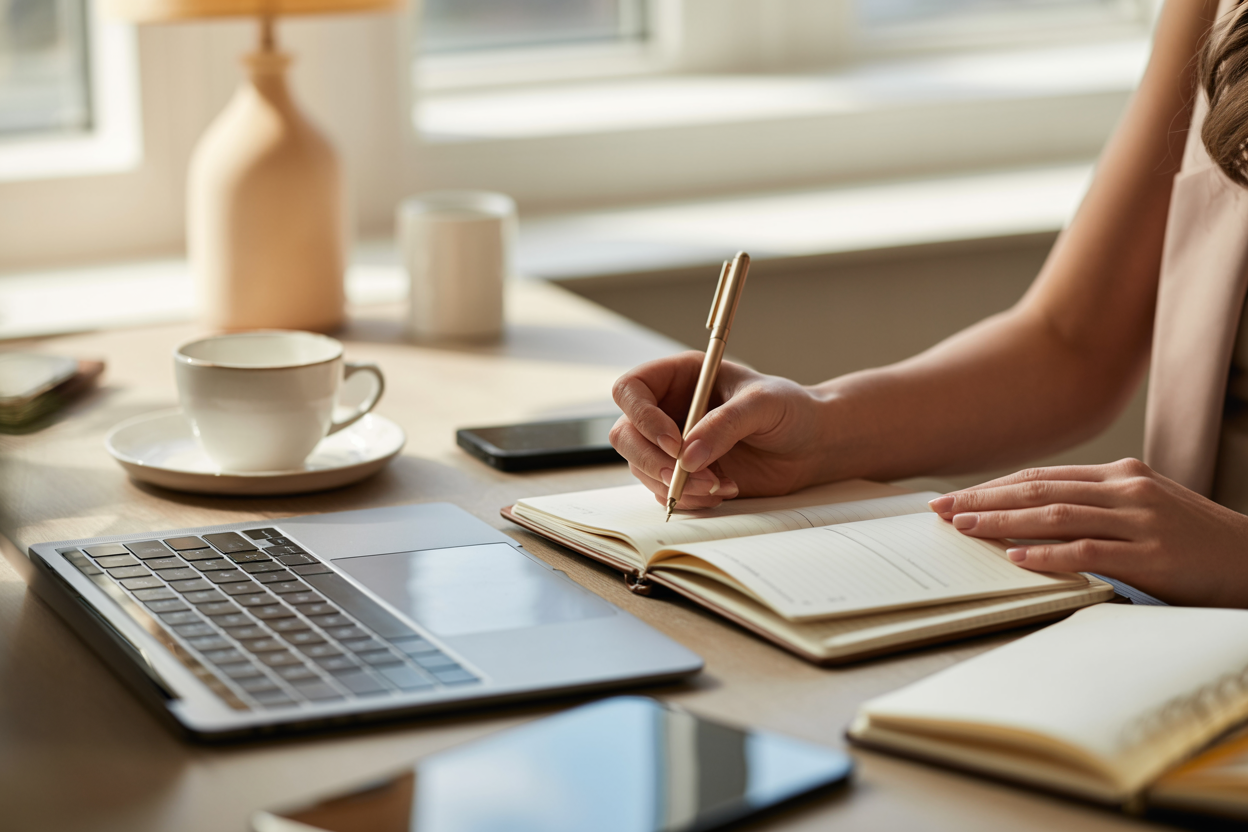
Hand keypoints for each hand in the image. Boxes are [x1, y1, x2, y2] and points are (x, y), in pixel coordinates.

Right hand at [610, 352, 830, 508]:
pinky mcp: (685, 474)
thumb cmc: (790, 409)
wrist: (812, 444)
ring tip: (719, 484)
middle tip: (683, 476)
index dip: (642, 417)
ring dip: (675, 484)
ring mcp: (673, 445)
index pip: (631, 390)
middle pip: (626, 435)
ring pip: (642, 468)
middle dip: (651, 460)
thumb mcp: (762, 404)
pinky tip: (725, 489)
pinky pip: (666, 492)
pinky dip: (690, 499)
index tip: (674, 443)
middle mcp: (668, 409)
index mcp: (679, 377)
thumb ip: (725, 425)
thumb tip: (687, 458)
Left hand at [928, 458, 1247, 606]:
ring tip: (964, 528)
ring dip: (1003, 522)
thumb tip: (1031, 519)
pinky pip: (1088, 552)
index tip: (954, 497)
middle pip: (1039, 490)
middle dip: (983, 500)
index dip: (993, 487)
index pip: (1042, 477)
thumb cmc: (1193, 542)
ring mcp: (1140, 520)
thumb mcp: (1143, 509)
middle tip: (942, 510)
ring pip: (1055, 515)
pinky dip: (1048, 554)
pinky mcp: (1151, 555)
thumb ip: (1094, 507)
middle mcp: (1126, 489)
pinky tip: (1016, 557)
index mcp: (1120, 475)